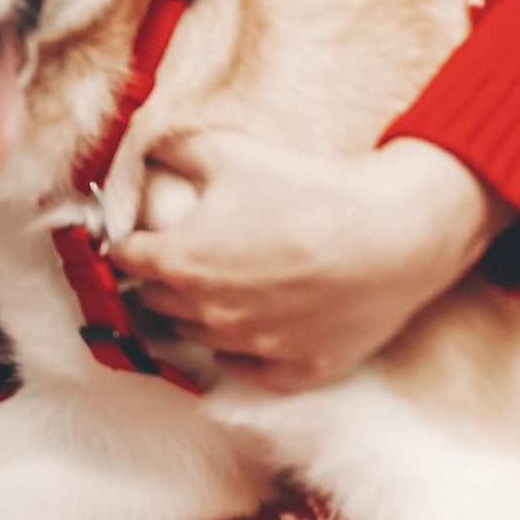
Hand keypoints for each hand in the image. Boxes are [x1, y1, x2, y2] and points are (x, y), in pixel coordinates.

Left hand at [111, 133, 510, 391]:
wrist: (395, 232)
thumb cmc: (307, 190)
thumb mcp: (227, 152)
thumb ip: (171, 149)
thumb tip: (143, 148)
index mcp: (181, 263)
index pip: (125, 259)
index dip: (128, 243)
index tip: (138, 235)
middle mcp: (208, 313)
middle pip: (156, 301)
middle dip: (159, 279)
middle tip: (176, 259)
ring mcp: (254, 346)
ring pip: (199, 337)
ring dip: (197, 314)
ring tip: (214, 289)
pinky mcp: (299, 368)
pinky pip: (250, 371)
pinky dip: (242, 353)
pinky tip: (250, 330)